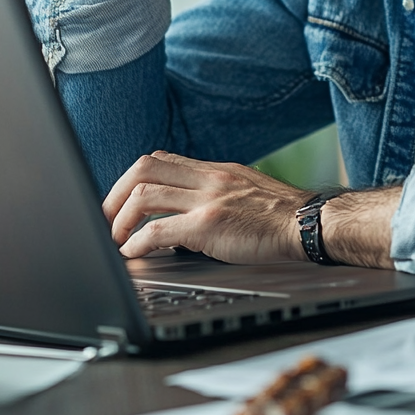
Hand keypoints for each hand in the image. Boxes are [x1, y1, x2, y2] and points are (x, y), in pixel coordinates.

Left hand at [103, 151, 310, 262]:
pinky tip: (133, 254)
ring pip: (143, 196)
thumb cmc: (282, 215)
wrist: (308, 222)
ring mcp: (207, 199)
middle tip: (106, 220)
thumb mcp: (245, 189)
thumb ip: (215, 192)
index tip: (121, 201)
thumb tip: (186, 210)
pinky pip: (158, 231)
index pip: (160, 160)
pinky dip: (137, 243)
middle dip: (115, 195)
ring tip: (116, 240)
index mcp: (214, 170)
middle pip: (142, 170)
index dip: (131, 180)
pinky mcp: (208, 225)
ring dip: (120, 220)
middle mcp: (207, 178)